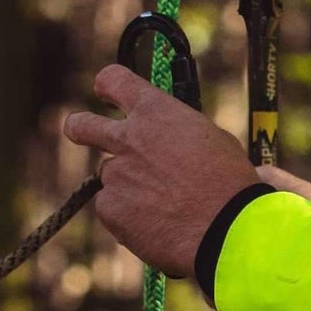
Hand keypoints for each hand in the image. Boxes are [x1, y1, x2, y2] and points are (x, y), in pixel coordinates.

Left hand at [63, 65, 259, 277]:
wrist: (225, 229)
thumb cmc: (230, 184)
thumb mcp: (215, 141)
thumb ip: (183, 133)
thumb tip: (178, 141)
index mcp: (157, 113)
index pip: (114, 80)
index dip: (109, 86)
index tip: (108, 93)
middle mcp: (128, 139)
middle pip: (80, 125)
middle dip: (80, 128)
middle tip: (85, 134)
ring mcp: (115, 175)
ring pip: (113, 176)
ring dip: (130, 186)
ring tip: (167, 205)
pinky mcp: (109, 208)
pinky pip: (114, 208)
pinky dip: (131, 215)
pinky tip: (160, 223)